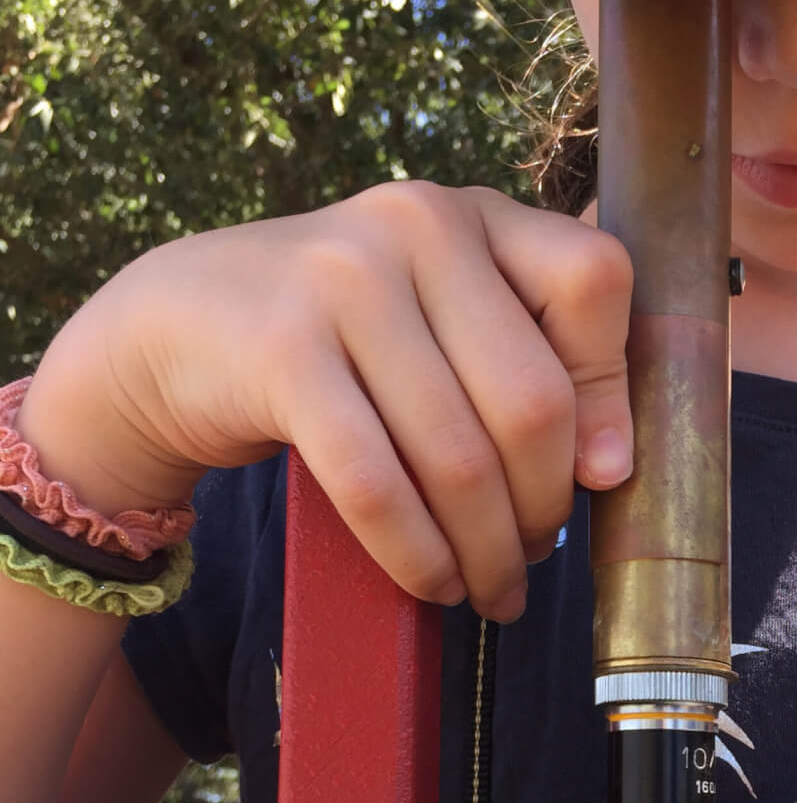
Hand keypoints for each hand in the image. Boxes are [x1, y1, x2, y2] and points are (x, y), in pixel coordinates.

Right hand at [31, 182, 633, 619]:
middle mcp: (416, 226)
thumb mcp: (438, 317)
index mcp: (474, 213)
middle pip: (531, 399)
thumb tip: (609, 468)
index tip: (599, 474)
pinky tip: (432, 583)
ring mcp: (343, 281)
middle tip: (535, 557)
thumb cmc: (343, 337)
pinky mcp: (281, 352)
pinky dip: (416, 553)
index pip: (593, 283)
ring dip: (484, 549)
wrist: (179, 326)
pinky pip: (376, 483)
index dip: (611, 390)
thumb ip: (526, 359)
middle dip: (542, 506)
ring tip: (490, 589)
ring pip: (458, 456)